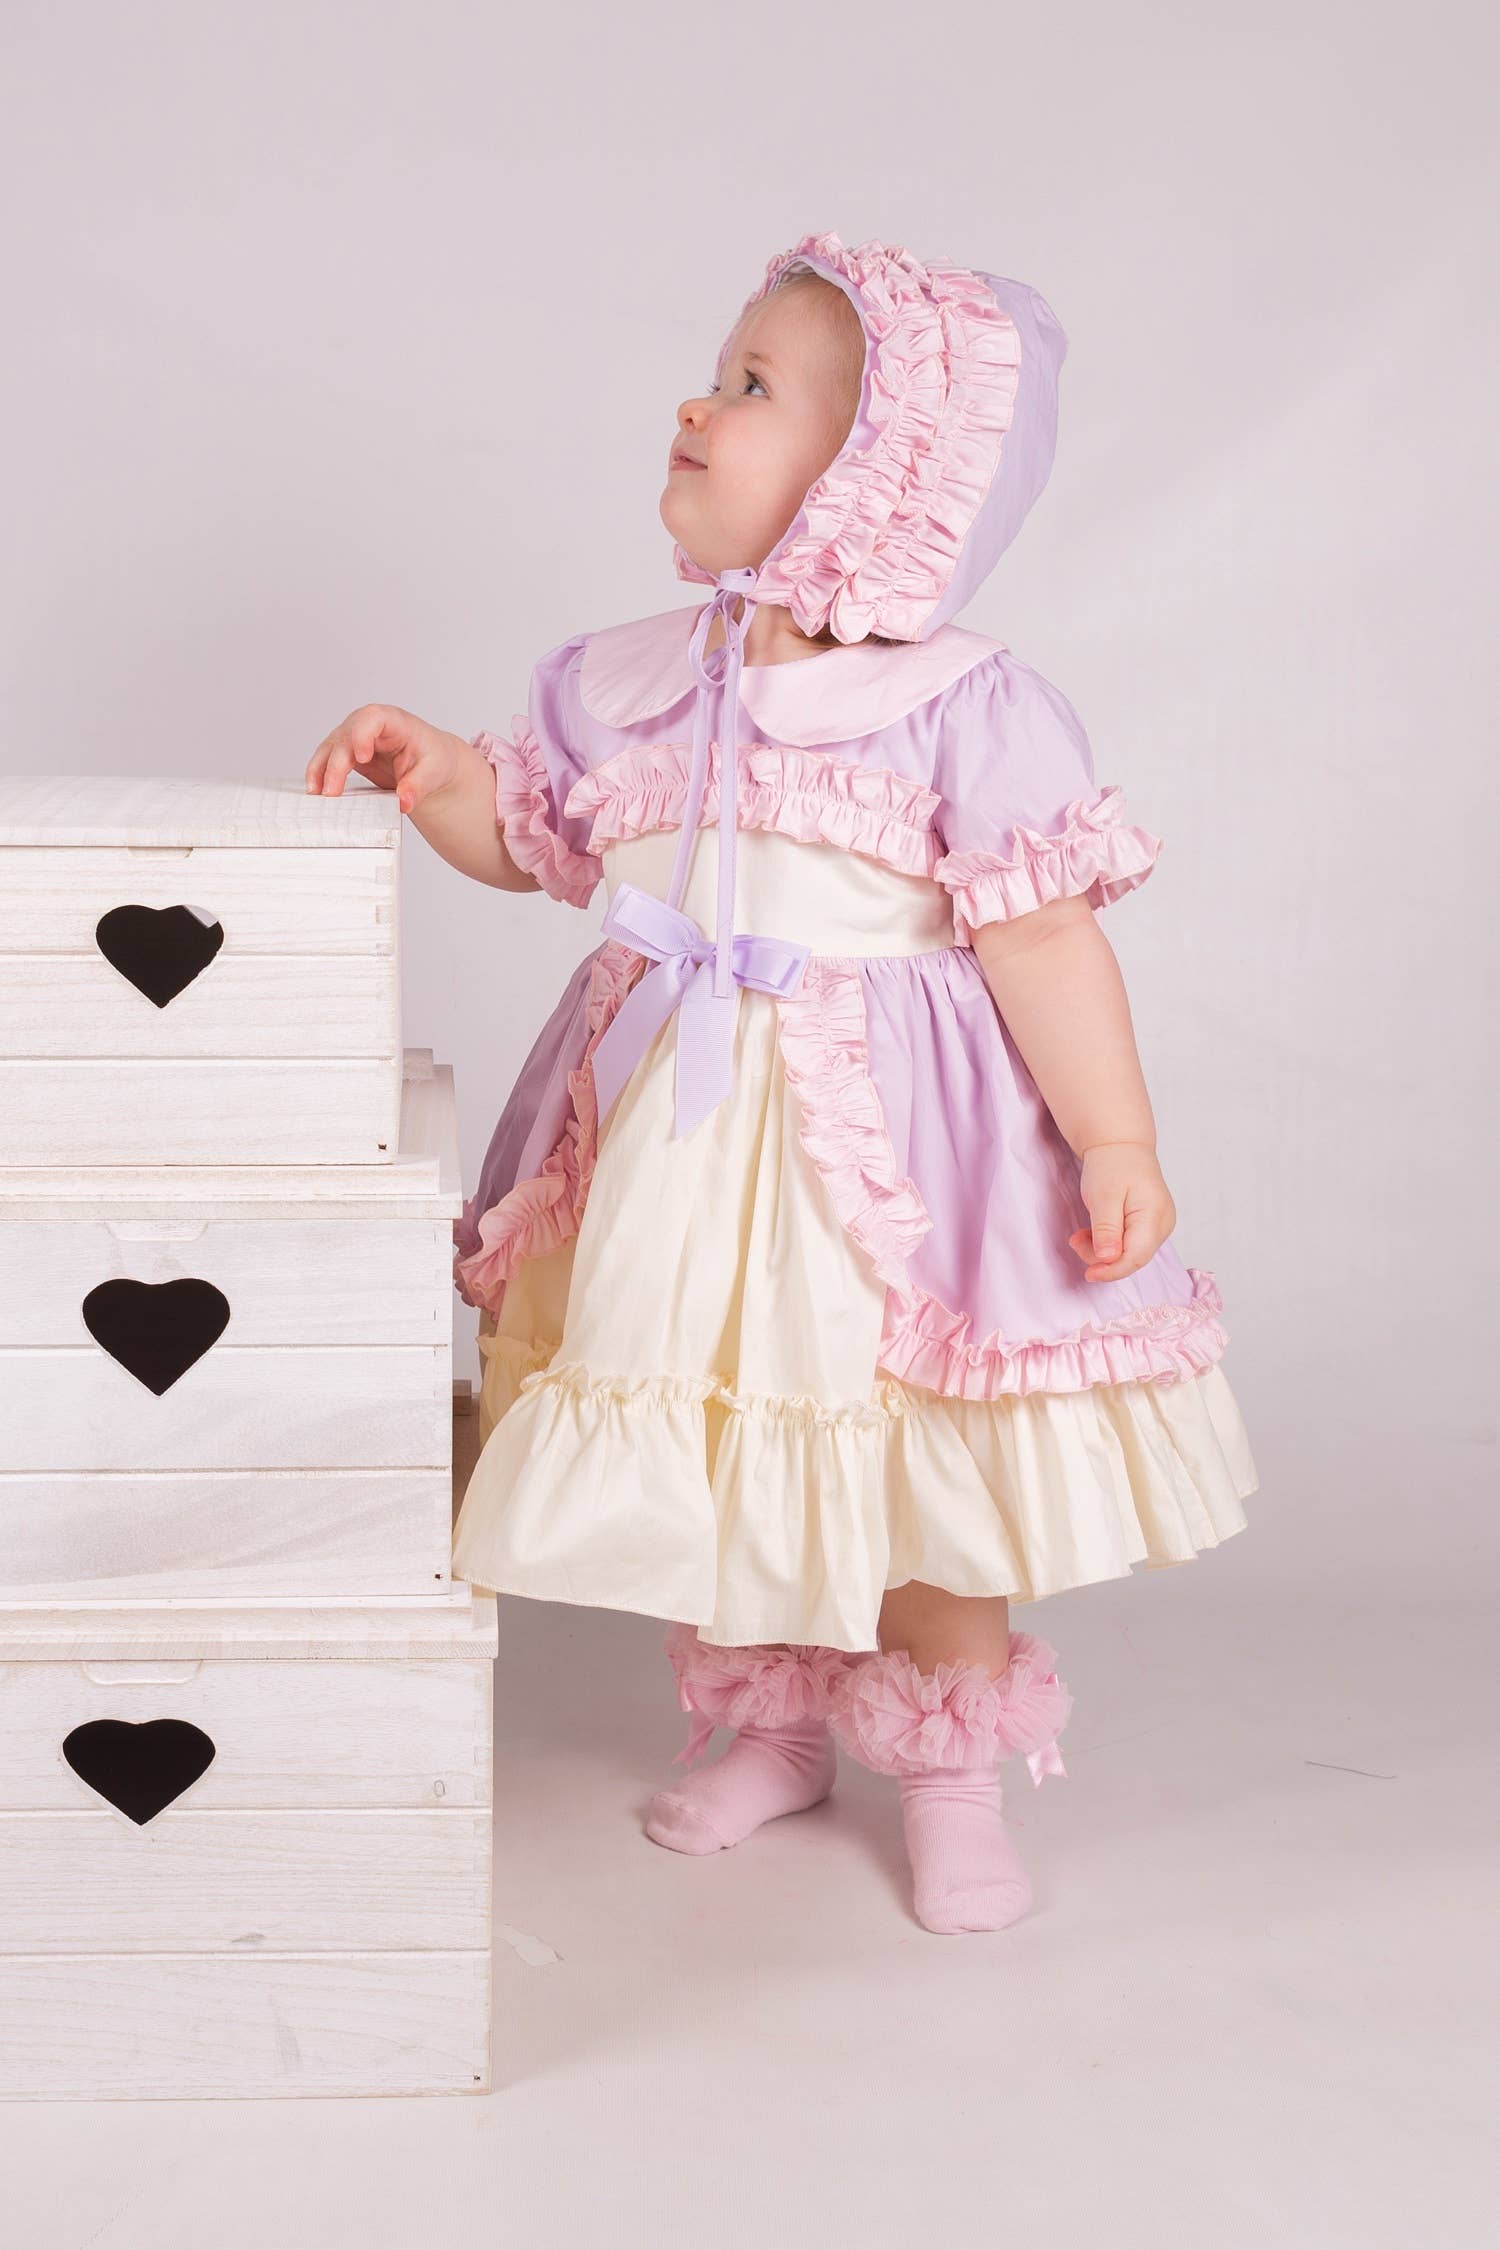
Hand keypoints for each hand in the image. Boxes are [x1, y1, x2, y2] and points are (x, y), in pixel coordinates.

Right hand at [304, 704, 462, 816]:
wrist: (429, 764)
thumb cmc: (433, 759)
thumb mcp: (434, 772)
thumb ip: (418, 786)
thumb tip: (404, 802)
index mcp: (393, 721)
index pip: (372, 719)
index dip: (362, 735)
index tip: (361, 758)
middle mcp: (368, 725)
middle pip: (345, 738)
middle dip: (336, 765)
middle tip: (332, 792)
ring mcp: (353, 738)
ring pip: (330, 749)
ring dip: (320, 770)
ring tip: (316, 794)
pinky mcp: (346, 754)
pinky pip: (327, 761)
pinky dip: (319, 776)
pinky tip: (314, 792)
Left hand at [1069, 1140, 1175, 1281]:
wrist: (1120, 1146)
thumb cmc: (1112, 1165)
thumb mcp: (1103, 1196)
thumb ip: (1107, 1229)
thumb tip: (1109, 1258)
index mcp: (1154, 1216)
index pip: (1136, 1257)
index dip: (1112, 1271)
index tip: (1089, 1274)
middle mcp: (1162, 1224)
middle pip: (1133, 1258)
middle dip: (1103, 1259)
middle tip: (1076, 1241)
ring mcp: (1158, 1226)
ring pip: (1129, 1254)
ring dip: (1102, 1252)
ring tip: (1080, 1235)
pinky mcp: (1148, 1226)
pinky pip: (1128, 1245)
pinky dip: (1108, 1244)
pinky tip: (1092, 1234)